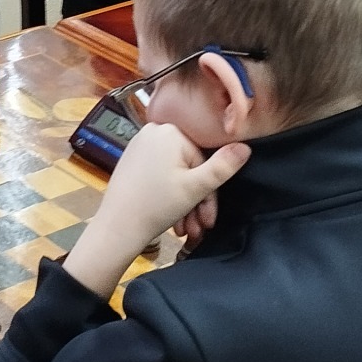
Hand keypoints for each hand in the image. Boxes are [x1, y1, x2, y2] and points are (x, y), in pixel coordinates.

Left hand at [62, 124, 249, 296]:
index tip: (210, 218)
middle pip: (190, 168)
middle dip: (197, 202)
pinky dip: (170, 195)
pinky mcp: (133, 159)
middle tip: (199, 228)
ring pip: (176, 174)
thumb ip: (223, 167)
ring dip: (185, 204)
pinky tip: (173, 219)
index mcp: (171, 131)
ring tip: (185, 230)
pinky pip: (161, 174)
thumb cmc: (155, 206)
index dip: (210, 193)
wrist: (116, 228)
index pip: (204, 161)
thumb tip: (246, 147)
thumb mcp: (196, 188)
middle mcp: (154, 131)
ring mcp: (141, 144)